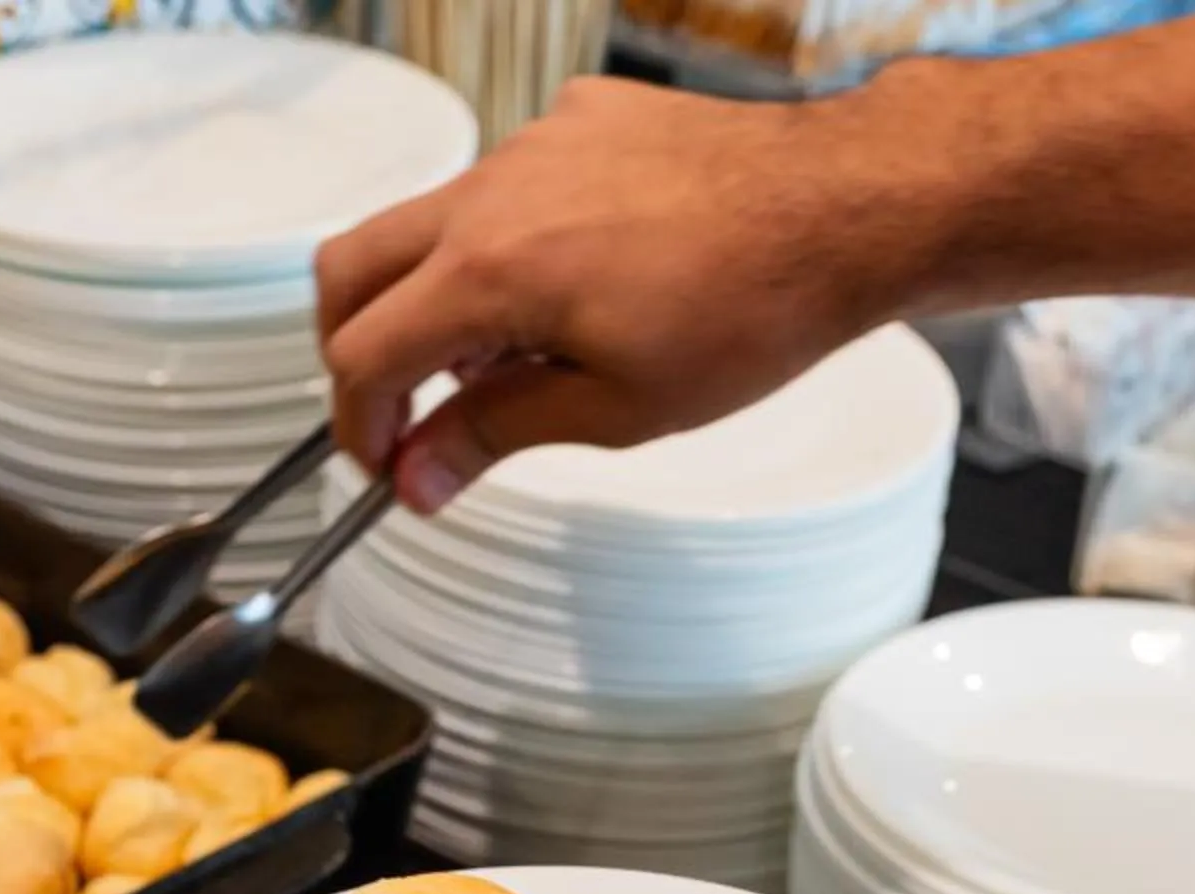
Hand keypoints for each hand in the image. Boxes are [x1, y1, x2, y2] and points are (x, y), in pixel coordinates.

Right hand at [315, 77, 941, 510]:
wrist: (842, 207)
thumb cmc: (750, 309)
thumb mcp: (616, 408)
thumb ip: (495, 434)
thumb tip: (420, 476)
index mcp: (487, 271)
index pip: (363, 354)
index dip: (360, 426)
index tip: (389, 465)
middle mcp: (491, 191)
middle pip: (352, 266)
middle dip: (354, 348)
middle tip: (401, 412)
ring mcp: (534, 143)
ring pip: (430, 221)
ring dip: (436, 297)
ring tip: (513, 359)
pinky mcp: (581, 117)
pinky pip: (507, 181)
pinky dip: (507, 242)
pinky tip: (577, 284)